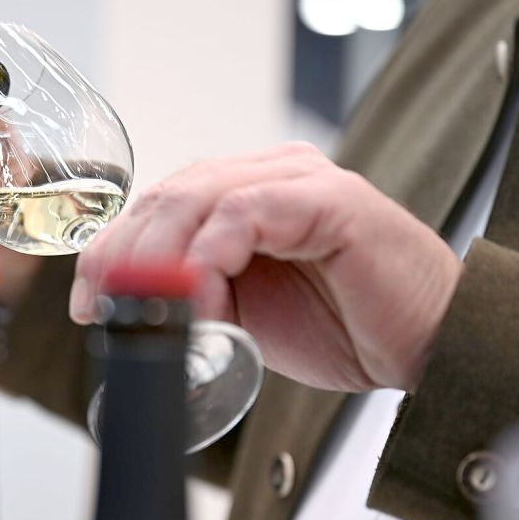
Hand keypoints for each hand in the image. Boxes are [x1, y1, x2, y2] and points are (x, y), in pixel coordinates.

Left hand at [69, 143, 461, 391]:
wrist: (428, 344)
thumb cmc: (343, 326)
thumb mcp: (243, 312)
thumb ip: (194, 294)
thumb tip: (132, 304)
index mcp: (245, 194)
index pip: (159, 204)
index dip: (114, 249)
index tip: (89, 301)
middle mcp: (268, 175)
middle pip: (168, 195)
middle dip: (124, 255)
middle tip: (106, 306)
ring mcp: (297, 179)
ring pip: (197, 196)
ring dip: (162, 260)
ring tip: (155, 311)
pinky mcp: (325, 198)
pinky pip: (245, 213)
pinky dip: (210, 260)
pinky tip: (207, 302)